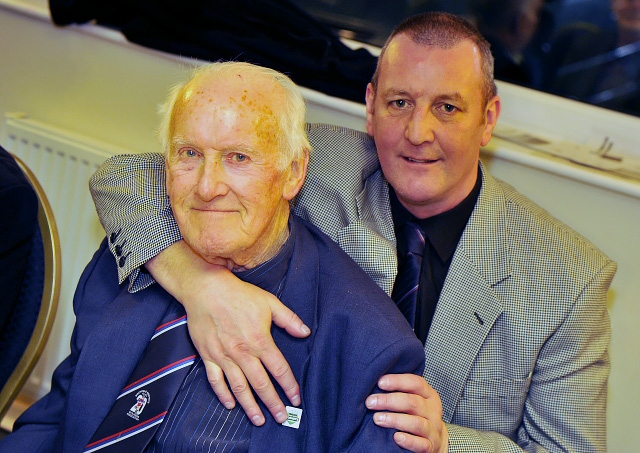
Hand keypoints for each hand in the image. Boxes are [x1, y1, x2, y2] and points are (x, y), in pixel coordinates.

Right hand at [146, 241, 310, 424]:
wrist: (206, 289)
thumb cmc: (239, 294)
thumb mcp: (270, 302)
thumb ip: (289, 319)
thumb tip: (305, 333)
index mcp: (260, 340)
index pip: (279, 369)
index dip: (290, 386)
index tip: (296, 399)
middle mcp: (243, 352)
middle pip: (261, 384)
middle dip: (273, 403)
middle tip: (282, 418)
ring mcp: (224, 356)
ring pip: (239, 387)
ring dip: (250, 406)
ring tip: (259, 420)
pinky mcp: (208, 355)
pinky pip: (216, 380)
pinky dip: (223, 394)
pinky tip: (231, 405)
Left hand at [365, 374, 448, 452]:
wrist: (435, 440)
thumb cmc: (418, 415)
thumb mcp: (415, 400)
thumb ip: (400, 392)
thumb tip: (375, 385)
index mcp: (429, 395)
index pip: (416, 383)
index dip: (398, 381)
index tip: (380, 383)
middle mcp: (433, 411)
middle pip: (413, 402)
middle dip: (389, 401)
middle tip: (371, 402)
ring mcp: (433, 429)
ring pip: (416, 423)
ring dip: (395, 420)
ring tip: (377, 419)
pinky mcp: (431, 446)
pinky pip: (421, 444)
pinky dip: (409, 441)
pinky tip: (396, 437)